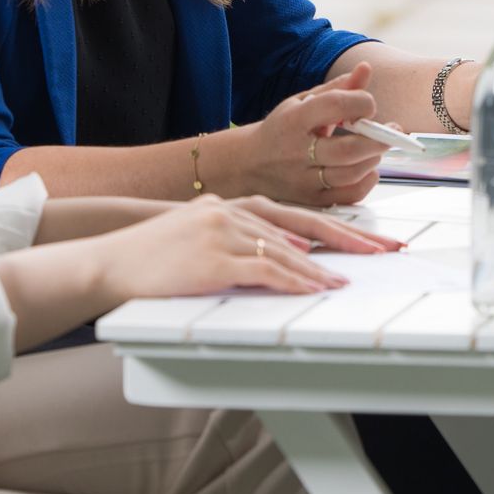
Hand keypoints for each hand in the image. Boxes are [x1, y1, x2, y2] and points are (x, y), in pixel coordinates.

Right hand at [88, 194, 352, 300]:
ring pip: (286, 250)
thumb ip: (243, 237)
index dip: (339, 227)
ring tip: (346, 283)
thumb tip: (287, 250)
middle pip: (304, 225)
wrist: (110, 260)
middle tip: (382, 251)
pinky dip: (292, 280)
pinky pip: (262, 270)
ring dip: (319, 269)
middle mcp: (232, 212)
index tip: (370, 239)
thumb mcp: (201, 233)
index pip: (298, 215)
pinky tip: (311, 289)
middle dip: (348, 240)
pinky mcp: (212, 259)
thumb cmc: (153, 254)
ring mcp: (222, 233)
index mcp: (234, 204)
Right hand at [218, 63, 381, 205]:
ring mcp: (303, 179)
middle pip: (348, 149)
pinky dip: (367, 181)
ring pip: (350, 174)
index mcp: (294, 120)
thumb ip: (337, 88)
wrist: (248, 164)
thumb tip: (366, 69)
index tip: (368, 105)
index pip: (335, 105)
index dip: (361, 102)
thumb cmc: (282, 130)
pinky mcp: (311, 200)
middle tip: (390, 130)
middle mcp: (296, 151)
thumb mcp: (302, 102)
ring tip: (374, 147)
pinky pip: (349, 195)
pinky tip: (365, 168)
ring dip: (373, 158)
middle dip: (378, 138)